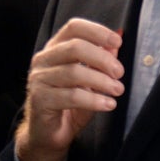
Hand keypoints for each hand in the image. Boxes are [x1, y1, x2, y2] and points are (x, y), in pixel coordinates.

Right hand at [15, 17, 124, 160]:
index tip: (117, 43)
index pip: (73, 28)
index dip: (97, 31)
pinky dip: (94, 100)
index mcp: (55, 49)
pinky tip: (108, 104)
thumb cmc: (70, 103)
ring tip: (117, 90)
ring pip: (74, 71)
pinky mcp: (40, 99)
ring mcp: (39, 79)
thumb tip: (116, 41)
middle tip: (120, 73)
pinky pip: (71, 96)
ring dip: (101, 81)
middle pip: (75, 47)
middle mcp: (43, 60)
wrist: (49, 133)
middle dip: (103, 59)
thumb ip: (100, 60)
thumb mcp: (90, 79)